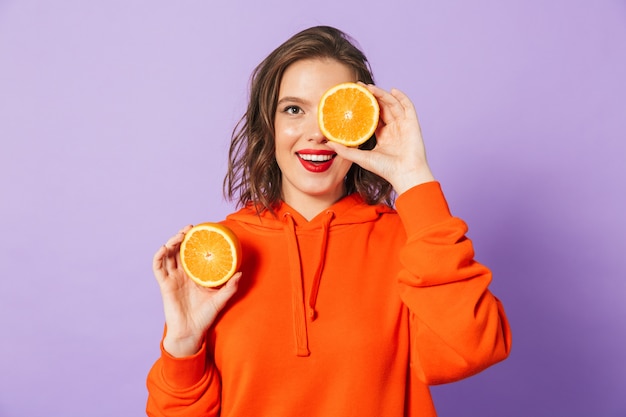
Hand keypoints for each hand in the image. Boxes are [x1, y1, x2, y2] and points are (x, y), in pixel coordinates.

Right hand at [153, 225, 241, 356]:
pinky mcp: (165, 285)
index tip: (202, 230)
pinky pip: (158, 268)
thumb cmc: (205, 316)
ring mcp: (173, 278)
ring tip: (179, 235)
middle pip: (179, 250)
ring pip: (168, 255)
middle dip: (182, 236)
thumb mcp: (220, 299)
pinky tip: (164, 248)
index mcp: (195, 274)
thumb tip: (240, 273)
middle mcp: (183, 274)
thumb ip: (230, 287)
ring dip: (172, 242)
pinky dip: (159, 256)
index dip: (195, 241)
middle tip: (190, 228)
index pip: (193, 252)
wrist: (191, 332)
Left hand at [326, 84, 434, 194]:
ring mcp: (403, 125)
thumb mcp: (361, 158)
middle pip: (382, 108)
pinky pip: (408, 107)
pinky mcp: (412, 124)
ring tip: (370, 87)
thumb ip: (346, 151)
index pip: (372, 116)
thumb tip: (327, 143)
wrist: (404, 175)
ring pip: (392, 105)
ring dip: (382, 95)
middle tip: (359, 87)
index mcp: (383, 136)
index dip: (364, 107)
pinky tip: (392, 90)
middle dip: (371, 96)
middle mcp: (393, 129)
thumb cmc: (386, 170)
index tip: (353, 97)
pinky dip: (401, 97)